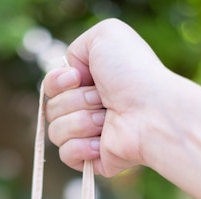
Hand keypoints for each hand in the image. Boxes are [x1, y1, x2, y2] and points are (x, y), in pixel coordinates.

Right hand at [43, 18, 168, 176]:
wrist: (150, 109)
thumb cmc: (133, 72)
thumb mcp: (105, 36)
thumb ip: (77, 48)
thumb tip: (70, 74)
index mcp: (88, 84)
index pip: (50, 88)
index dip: (56, 83)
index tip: (77, 78)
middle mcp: (88, 109)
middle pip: (51, 109)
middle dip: (75, 101)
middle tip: (103, 99)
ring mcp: (89, 136)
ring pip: (55, 132)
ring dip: (80, 122)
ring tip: (106, 119)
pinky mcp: (92, 160)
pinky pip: (65, 155)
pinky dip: (80, 147)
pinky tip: (101, 142)